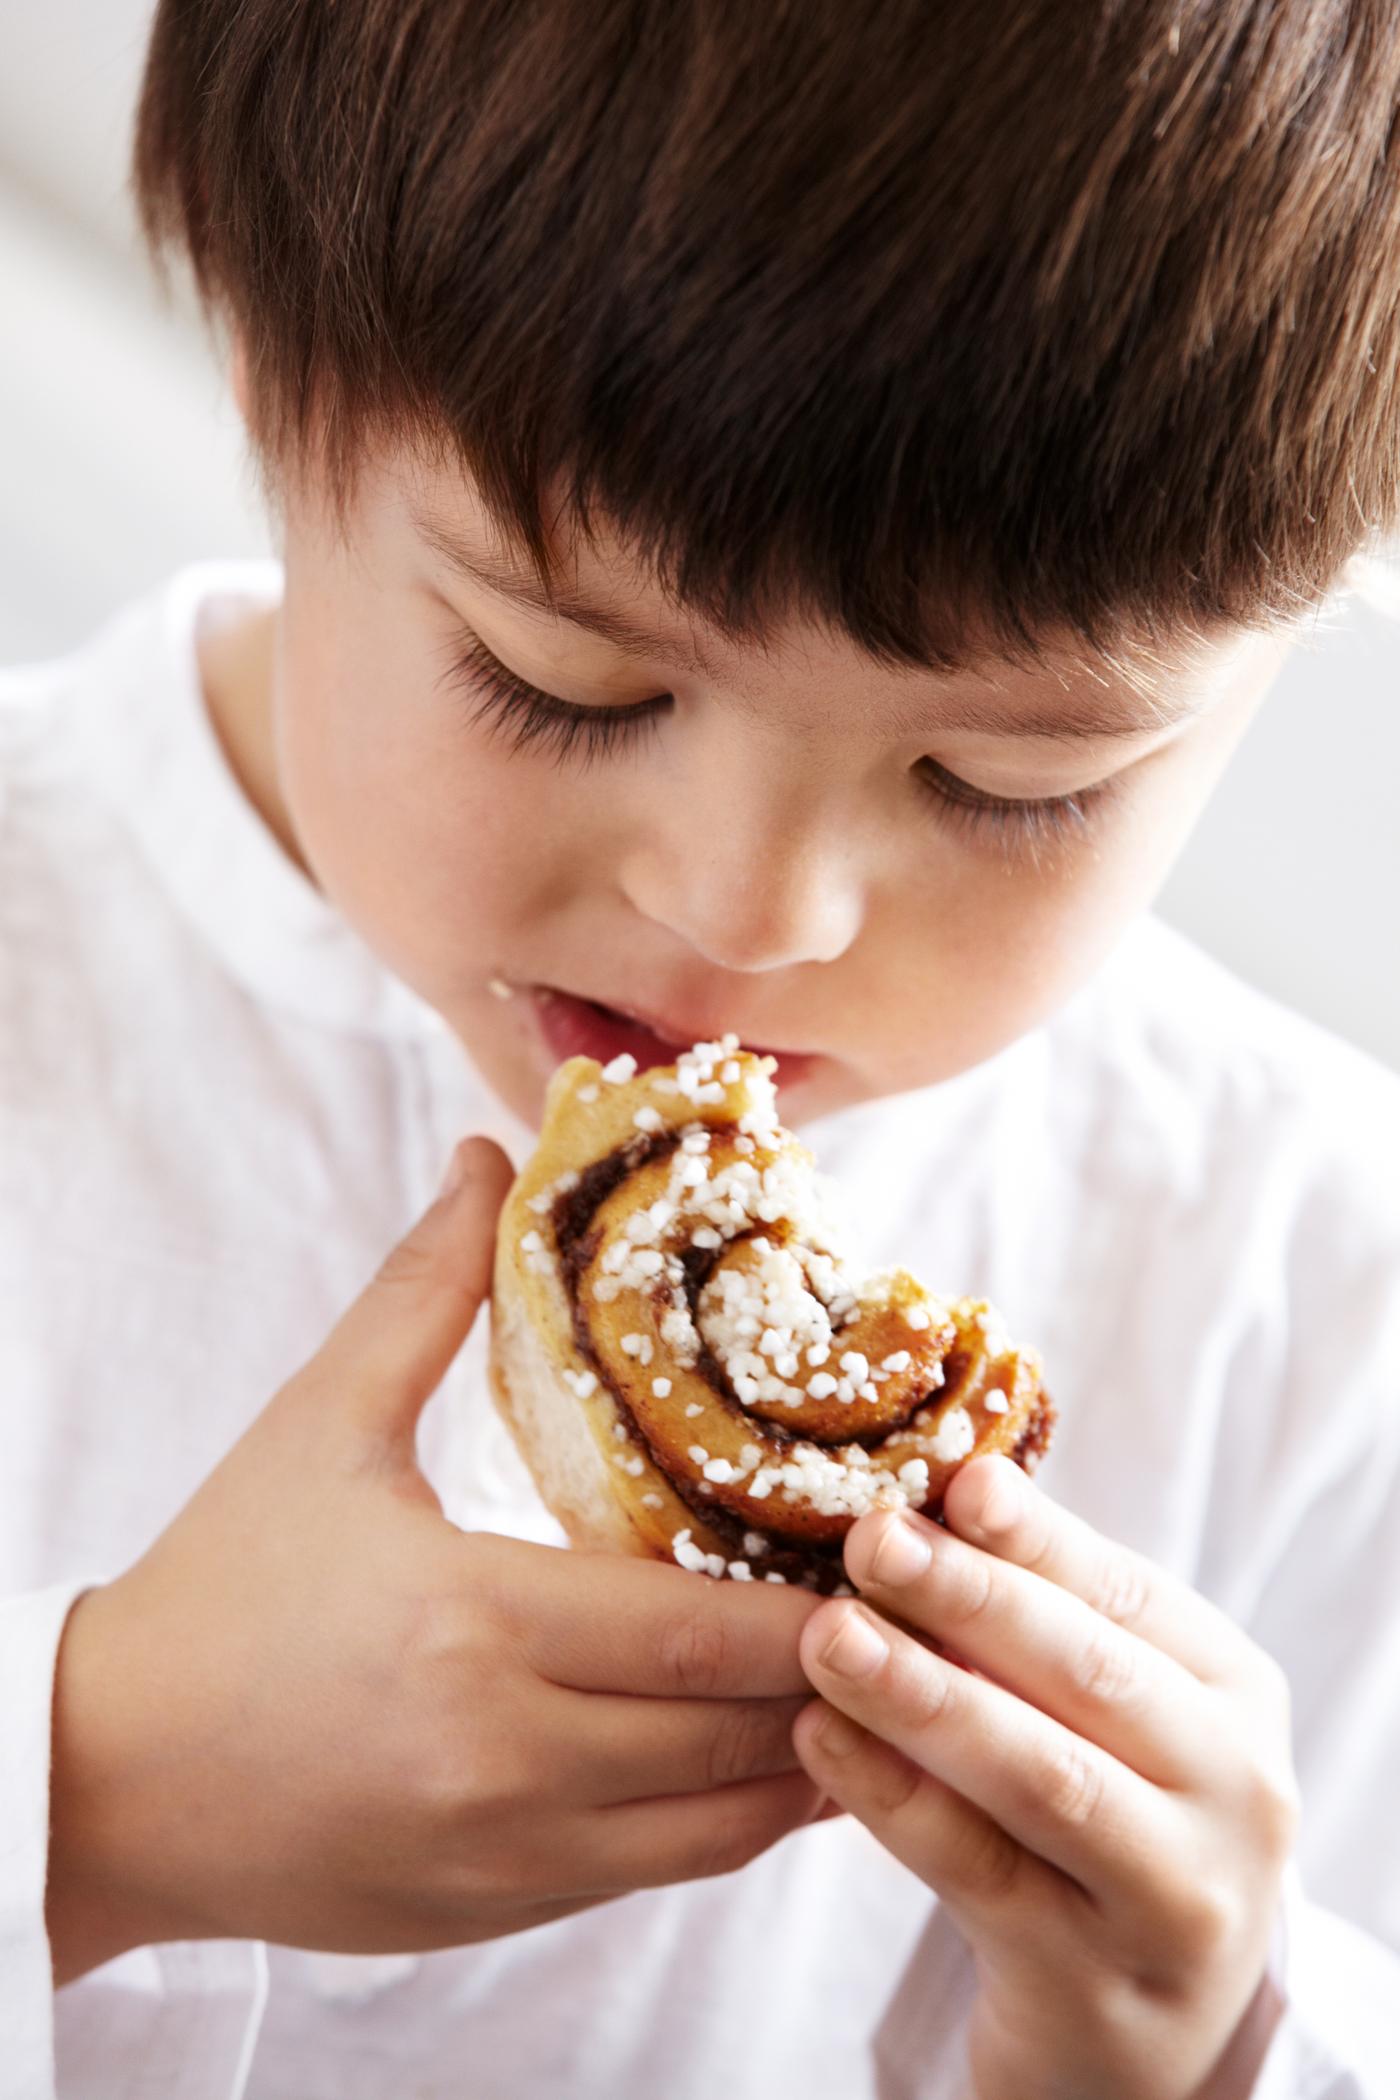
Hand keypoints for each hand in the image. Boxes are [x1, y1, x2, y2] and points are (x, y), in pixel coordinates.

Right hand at [46, 1139, 826, 1985]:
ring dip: (814, 1758)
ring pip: (720, 1825)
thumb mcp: (318, 1426)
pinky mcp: (496, 1910)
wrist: (107, 1774)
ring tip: (886, 1679)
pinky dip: (735, 1818)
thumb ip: (421, 1290)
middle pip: (738, 1732)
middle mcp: (504, 1759)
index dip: (826, 1600)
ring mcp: (507, 1854)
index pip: (705, 1629)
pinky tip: (778, 1757)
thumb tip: (484, 1154)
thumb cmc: (218, 1586)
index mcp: (470, 1625)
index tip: (902, 1547)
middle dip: (849, 1674)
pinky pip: (661, 1873)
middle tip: (927, 1607)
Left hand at [792, 1455, 1298, 2099]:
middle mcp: (1234, 1791)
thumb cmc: (1103, 1815)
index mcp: (1235, 1692)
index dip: (1036, 1536)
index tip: (953, 1480)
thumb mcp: (1104, 1712)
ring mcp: (1175, 1897)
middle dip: (970, 1598)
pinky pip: (979, 1873)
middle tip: (870, 1540)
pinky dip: (893, 1797)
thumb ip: (1039, 1613)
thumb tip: (940, 1486)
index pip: (1126, 1594)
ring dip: (923, 1695)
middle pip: (1089, 1674)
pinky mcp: (1094, 1984)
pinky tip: (821, 1737)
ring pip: (1041, 1777)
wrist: (1143, 2028)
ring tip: (829, 1635)